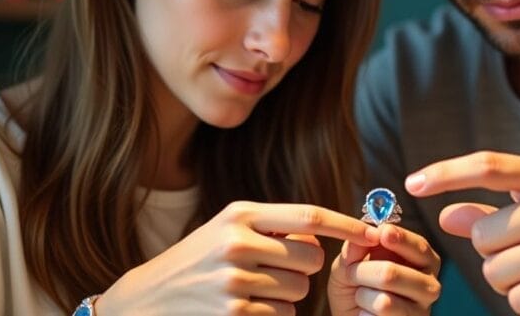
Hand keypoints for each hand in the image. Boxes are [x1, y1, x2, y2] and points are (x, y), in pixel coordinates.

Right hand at [96, 200, 379, 314]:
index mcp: (241, 214)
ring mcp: (235, 281)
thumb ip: (272, 225)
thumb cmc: (198, 259)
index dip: (347, 226)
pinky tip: (246, 307)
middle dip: (306, 267)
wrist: (147, 299)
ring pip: (300, 290)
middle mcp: (238, 242)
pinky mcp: (234, 314)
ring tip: (253, 288)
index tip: (372, 234)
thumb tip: (324, 234)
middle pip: (312, 257)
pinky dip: (274, 315)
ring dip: (287, 294)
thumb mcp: (227, 228)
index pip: (310, 216)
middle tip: (279, 268)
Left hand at [329, 223, 441, 314]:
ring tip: (360, 296)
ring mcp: (421, 312)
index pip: (419, 246)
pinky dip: (364, 315)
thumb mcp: (350, 262)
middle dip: (361, 271)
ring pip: (383, 302)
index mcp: (423, 260)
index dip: (400, 238)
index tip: (383, 233)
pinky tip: (366, 313)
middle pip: (391, 274)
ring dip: (361, 296)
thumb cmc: (356, 285)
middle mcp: (429, 285)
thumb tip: (367, 234)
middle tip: (351, 274)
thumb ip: (356, 248)